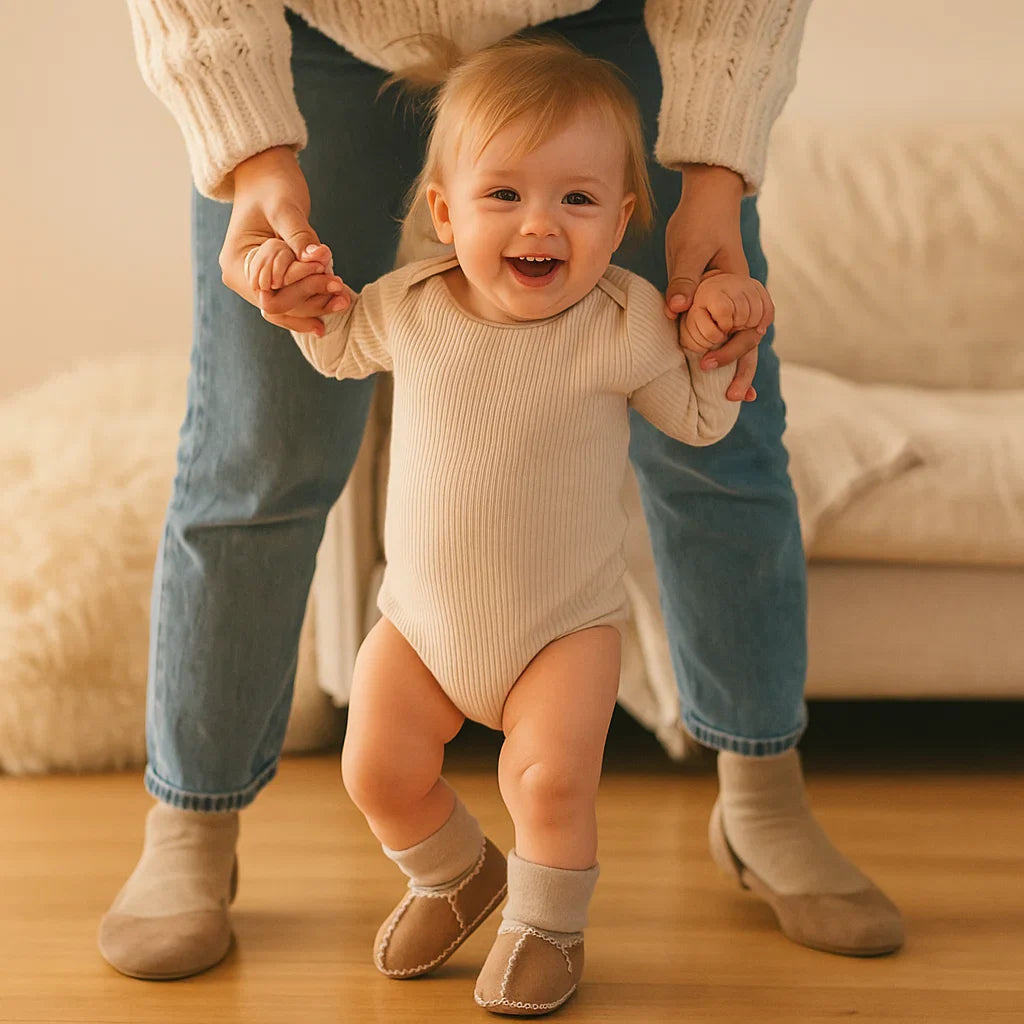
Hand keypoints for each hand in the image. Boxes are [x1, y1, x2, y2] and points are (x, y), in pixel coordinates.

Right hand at [220, 147, 348, 334]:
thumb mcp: (284, 207)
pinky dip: (313, 300)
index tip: (331, 275)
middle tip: (342, 291)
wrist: (265, 174)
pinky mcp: (273, 280)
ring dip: (316, 305)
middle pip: (278, 305)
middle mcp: (241, 278)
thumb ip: (300, 235)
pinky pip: (292, 299)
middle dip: (311, 300)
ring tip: (344, 299)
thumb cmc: (271, 185)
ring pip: (287, 307)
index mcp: (235, 263)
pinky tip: (335, 302)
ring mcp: (256, 282)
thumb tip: (318, 257)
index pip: (270, 291)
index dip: (301, 287)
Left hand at [663, 165, 762, 401]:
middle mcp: (741, 299)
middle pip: (749, 341)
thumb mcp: (688, 248)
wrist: (708, 199)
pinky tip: (719, 372)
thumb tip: (676, 309)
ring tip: (737, 398)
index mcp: (740, 288)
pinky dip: (724, 350)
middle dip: (742, 370)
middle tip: (734, 398)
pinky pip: (722, 330)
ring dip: (738, 366)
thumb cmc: (699, 222)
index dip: (728, 351)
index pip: (745, 329)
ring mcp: (731, 301)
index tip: (706, 364)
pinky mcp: (717, 301)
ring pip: (741, 339)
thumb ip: (683, 278)